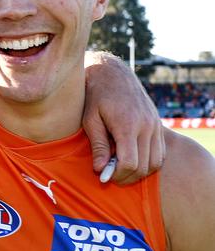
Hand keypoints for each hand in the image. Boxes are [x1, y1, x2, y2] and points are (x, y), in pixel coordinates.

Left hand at [83, 53, 164, 183]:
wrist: (112, 74)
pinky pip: (160, 152)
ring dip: (139, 172)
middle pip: (144, 166)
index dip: (117, 175)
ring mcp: (155, 125)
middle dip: (126, 177)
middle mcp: (146, 126)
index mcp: (128, 124)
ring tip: (119, 169)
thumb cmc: (95, 96)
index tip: (104, 176)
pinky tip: (131, 159)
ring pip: (155, 162)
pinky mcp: (158, 124)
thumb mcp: (90, 120)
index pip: (130, 162)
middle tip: (110, 176)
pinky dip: (148, 162)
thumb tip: (100, 170)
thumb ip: (98, 146)